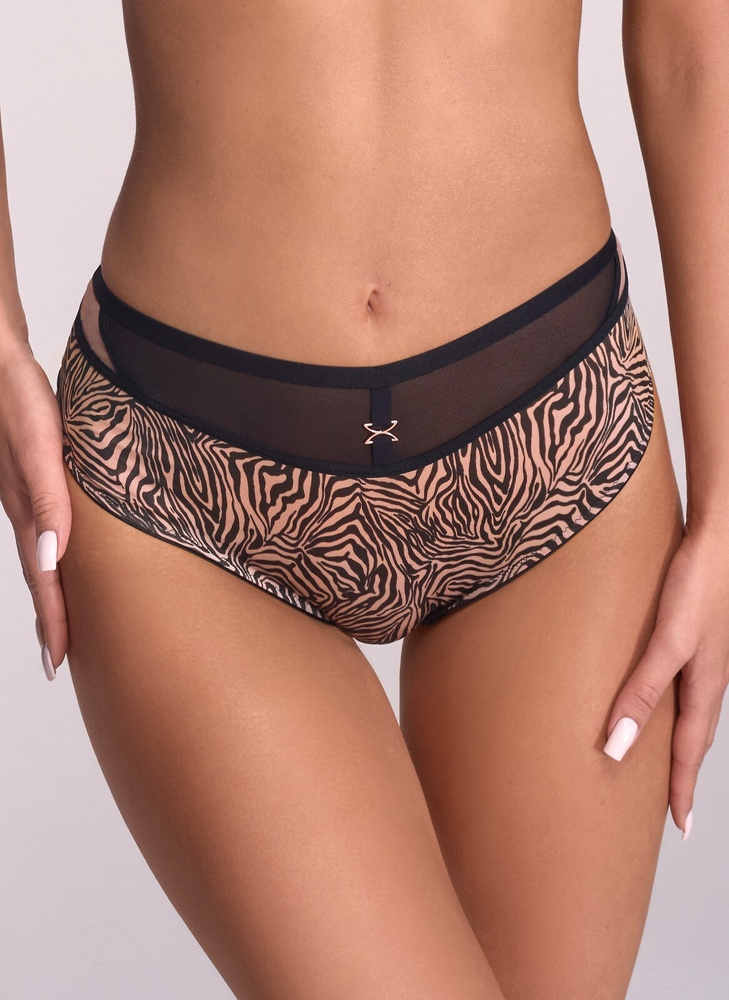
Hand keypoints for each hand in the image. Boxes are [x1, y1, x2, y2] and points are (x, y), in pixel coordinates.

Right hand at [0, 344, 71, 679]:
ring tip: (59, 620)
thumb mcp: (40, 447)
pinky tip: (58, 553)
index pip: (45, 576)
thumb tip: (53, 558)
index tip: (58, 661)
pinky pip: (40, 526)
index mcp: (29, 508)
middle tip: (58, 659)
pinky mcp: (28, 475)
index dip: (54, 619)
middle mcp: (25, 506)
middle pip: (39, 573)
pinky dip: (48, 554)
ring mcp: (24, 491)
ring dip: (49, 591)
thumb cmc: (18, 396)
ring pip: (38, 554)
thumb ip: (47, 500)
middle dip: (50, 618)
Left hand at [602, 518, 728, 839]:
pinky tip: (656, 698)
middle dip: (682, 775)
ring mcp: (702, 657)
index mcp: (705, 687)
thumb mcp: (668, 641)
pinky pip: (682, 686)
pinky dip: (671, 707)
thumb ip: (642, 691)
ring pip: (688, 712)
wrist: (718, 539)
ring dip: (677, 743)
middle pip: (693, 738)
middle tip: (670, 807)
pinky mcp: (692, 637)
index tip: (678, 829)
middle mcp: (707, 678)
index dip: (682, 791)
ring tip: (660, 763)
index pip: (691, 753)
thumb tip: (618, 747)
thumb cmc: (697, 584)